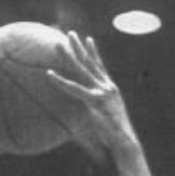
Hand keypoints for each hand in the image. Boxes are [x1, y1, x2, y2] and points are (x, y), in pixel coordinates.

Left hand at [47, 32, 138, 155]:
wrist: (125, 142)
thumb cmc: (117, 136)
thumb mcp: (109, 120)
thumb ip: (100, 113)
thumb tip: (94, 115)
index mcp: (110, 89)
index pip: (100, 66)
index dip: (93, 53)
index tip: (88, 40)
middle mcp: (107, 87)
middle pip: (90, 62)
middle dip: (79, 47)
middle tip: (70, 33)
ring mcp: (101, 92)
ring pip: (81, 70)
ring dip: (68, 56)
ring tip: (57, 44)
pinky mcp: (95, 102)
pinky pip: (74, 89)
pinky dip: (60, 82)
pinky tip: (49, 75)